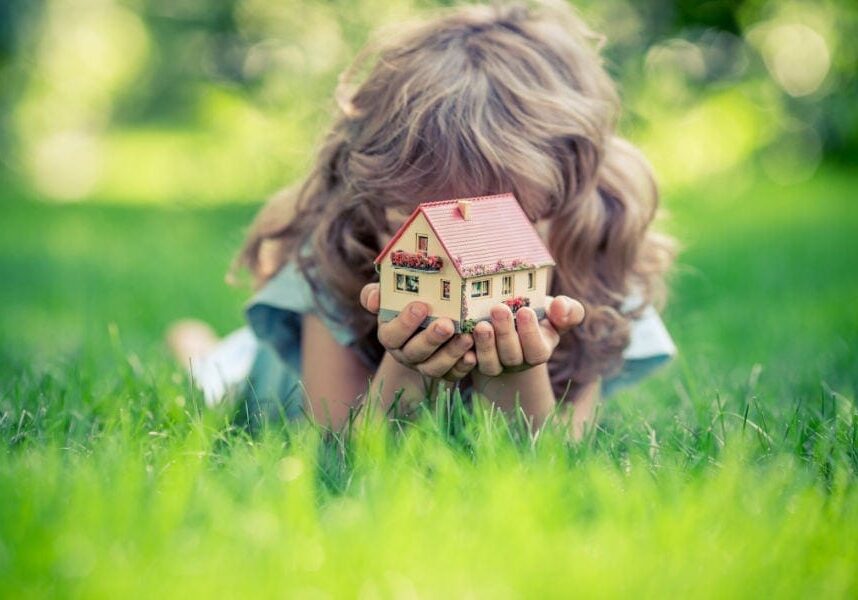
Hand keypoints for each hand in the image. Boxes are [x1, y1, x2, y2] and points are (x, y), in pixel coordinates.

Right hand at [360, 283, 476, 380]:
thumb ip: (376, 294)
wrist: (431, 317)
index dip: (405, 323)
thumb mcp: (390, 294)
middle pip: (415, 352)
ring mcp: (425, 366)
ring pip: (435, 367)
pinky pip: (453, 374)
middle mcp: (406, 354)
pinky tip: (474, 355)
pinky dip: (463, 366)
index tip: (421, 306)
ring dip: (451, 353)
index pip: (392, 334)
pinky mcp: (445, 373)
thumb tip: (375, 299)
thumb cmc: (409, 300)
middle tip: (447, 324)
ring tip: (467, 337)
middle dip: (431, 339)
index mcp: (391, 335)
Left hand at [471, 296, 584, 376]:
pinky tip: (463, 337)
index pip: (537, 350)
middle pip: (512, 356)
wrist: (510, 318)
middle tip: (498, 309)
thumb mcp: (556, 311)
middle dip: (505, 333)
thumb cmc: (537, 312)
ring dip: (485, 344)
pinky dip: (465, 354)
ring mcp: (495, 364)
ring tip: (481, 324)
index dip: (530, 333)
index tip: (524, 311)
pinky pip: (468, 365)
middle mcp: (517, 362)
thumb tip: (561, 306)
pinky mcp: (474, 362)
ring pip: (490, 363)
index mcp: (539, 350)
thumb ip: (568, 311)